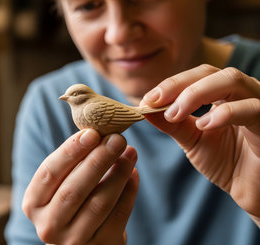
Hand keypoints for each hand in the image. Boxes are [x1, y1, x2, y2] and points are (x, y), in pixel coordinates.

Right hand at [22, 129, 138, 243]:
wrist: (83, 241)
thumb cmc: (70, 202)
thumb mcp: (60, 184)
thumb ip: (72, 163)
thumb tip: (98, 132)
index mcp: (33, 204)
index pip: (49, 173)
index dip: (70, 152)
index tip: (92, 133)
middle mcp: (49, 225)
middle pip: (74, 189)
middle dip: (98, 160)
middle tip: (117, 139)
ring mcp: (74, 240)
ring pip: (99, 203)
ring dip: (118, 173)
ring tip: (130, 152)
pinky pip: (118, 216)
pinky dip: (129, 191)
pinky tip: (133, 172)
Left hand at [141, 64, 259, 225]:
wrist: (252, 191)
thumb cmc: (227, 163)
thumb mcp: (193, 140)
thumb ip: (172, 123)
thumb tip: (144, 106)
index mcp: (226, 94)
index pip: (199, 75)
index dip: (172, 83)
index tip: (147, 100)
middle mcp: (245, 93)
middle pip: (213, 72)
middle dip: (179, 85)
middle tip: (155, 102)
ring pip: (232, 80)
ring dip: (196, 94)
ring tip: (174, 114)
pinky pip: (252, 108)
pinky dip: (224, 113)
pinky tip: (203, 125)